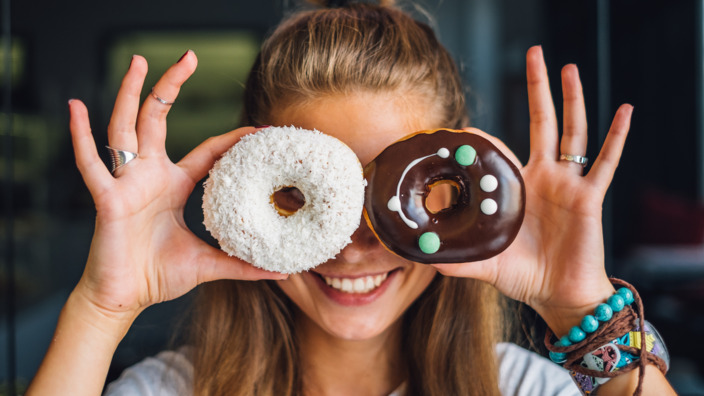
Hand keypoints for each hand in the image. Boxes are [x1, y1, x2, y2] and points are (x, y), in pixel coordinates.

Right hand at [69, 51, 285, 321]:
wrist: (123, 298)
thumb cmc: (157, 276)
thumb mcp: (208, 264)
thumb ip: (242, 265)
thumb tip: (280, 271)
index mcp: (172, 185)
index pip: (207, 151)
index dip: (231, 139)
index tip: (259, 128)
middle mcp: (149, 176)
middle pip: (159, 119)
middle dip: (172, 86)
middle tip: (189, 56)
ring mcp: (127, 183)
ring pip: (127, 128)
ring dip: (131, 93)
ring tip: (138, 61)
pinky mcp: (107, 198)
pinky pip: (90, 164)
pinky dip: (80, 136)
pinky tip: (76, 107)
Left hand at [433, 46, 632, 334]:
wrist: (558, 294)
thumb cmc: (524, 275)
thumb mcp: (484, 263)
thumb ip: (456, 259)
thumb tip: (420, 257)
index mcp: (518, 188)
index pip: (501, 151)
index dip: (484, 140)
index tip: (463, 130)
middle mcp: (544, 178)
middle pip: (542, 123)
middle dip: (538, 90)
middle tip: (534, 54)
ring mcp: (568, 184)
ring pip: (572, 133)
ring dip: (572, 100)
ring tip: (568, 67)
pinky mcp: (589, 197)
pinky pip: (606, 163)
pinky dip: (616, 137)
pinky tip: (624, 111)